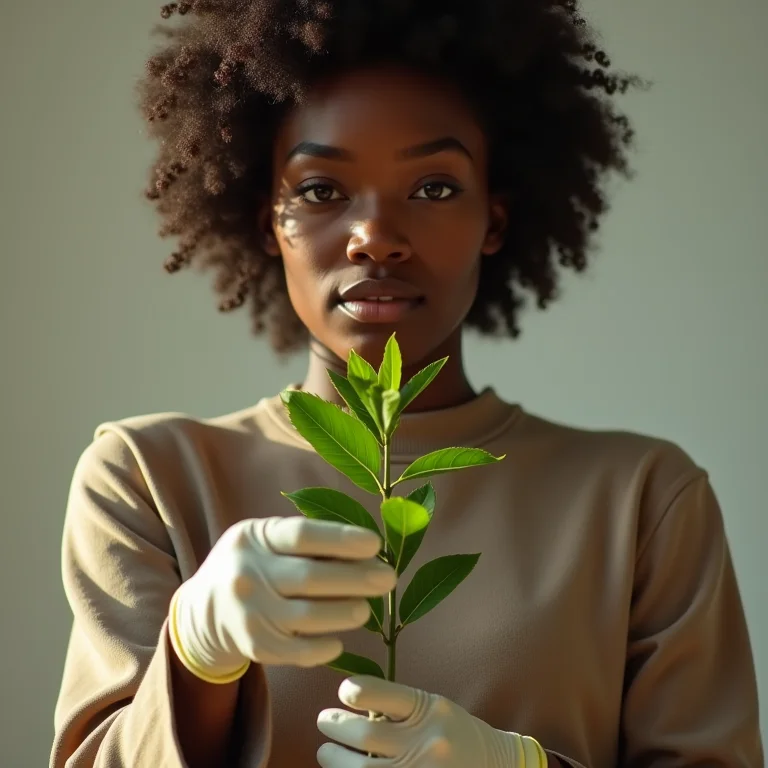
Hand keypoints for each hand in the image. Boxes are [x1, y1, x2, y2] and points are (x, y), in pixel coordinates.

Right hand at [169, 517, 396, 681]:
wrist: (202, 610)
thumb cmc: (253, 564)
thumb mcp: (266, 539)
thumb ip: (306, 540)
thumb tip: (367, 549)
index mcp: (255, 537)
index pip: (302, 535)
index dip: (341, 539)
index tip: (374, 544)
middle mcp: (248, 573)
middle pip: (309, 577)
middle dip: (356, 578)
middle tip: (388, 578)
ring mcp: (249, 612)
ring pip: (307, 617)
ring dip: (344, 612)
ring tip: (366, 608)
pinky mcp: (254, 645)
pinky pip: (297, 651)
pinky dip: (324, 647)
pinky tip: (340, 639)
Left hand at [317, 676, 547, 767]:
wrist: (493, 765)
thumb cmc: (454, 731)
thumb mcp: (433, 707)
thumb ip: (398, 705)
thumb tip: (351, 703)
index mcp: (430, 709)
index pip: (383, 693)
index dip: (354, 691)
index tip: (343, 693)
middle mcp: (427, 741)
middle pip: (367, 732)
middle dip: (337, 726)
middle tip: (323, 721)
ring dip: (336, 760)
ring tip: (325, 752)